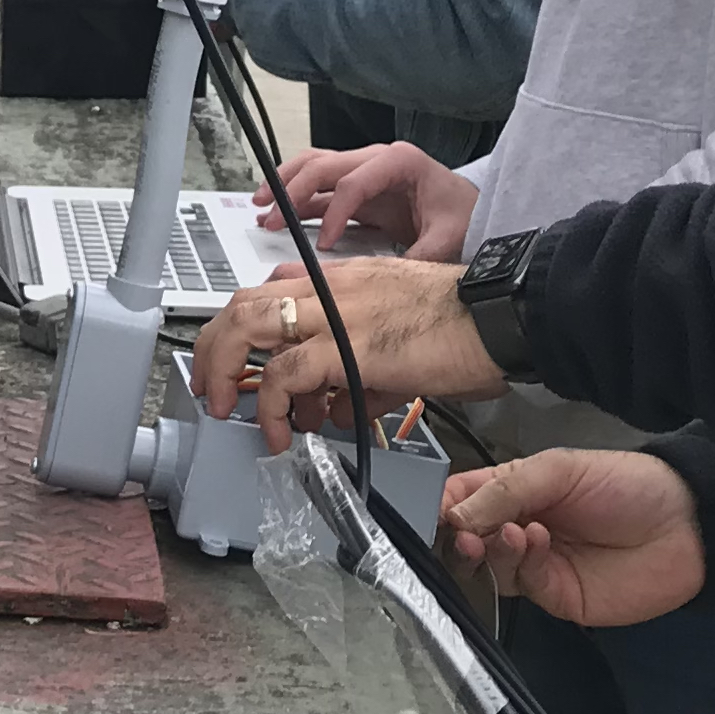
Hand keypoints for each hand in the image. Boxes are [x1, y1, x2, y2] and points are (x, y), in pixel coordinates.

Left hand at [187, 257, 505, 449]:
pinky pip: (287, 375)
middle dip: (213, 348)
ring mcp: (336, 314)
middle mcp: (330, 289)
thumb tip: (338, 410)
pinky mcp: (349, 347)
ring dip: (225, 372)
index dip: (242, 328)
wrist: (502, 316)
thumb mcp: (399, 337)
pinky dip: (274, 407)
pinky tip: (282, 432)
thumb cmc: (466, 325)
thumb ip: (360, 372)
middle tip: (212, 386)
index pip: (271, 292)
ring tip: (229, 409)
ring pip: (247, 328)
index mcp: (342, 282)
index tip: (237, 361)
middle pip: (243, 305)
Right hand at [261, 142, 477, 260]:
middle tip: (271, 218)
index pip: (354, 184)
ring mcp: (363, 169)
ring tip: (259, 206)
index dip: (336, 214)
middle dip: (292, 190)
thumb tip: (394, 281)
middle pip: (323, 165)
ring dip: (284, 184)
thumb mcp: (448, 236)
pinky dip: (294, 198)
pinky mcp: (356, 187)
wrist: (469, 209)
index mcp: (399, 162)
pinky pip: (318, 187)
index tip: (326, 245)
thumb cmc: (462, 215)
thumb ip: (422, 255)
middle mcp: (376, 158)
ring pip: (313, 166)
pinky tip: (274, 214)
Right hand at [439, 450, 705, 628]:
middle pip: (462, 539)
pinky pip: (519, 584)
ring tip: (510, 532)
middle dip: (456, 535)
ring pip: (485, 566)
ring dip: (489, 549)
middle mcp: (514, 528)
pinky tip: (535, 541)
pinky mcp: (552, 595)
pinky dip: (519, 563)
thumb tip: (452, 516)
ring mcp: (532, 565)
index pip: (459, 500)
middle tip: (462, 532)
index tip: (430, 511)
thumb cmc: (624, 484)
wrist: (686, 526)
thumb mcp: (558, 470)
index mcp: (510, 490)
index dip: (439, 506)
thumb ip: (504, 490)